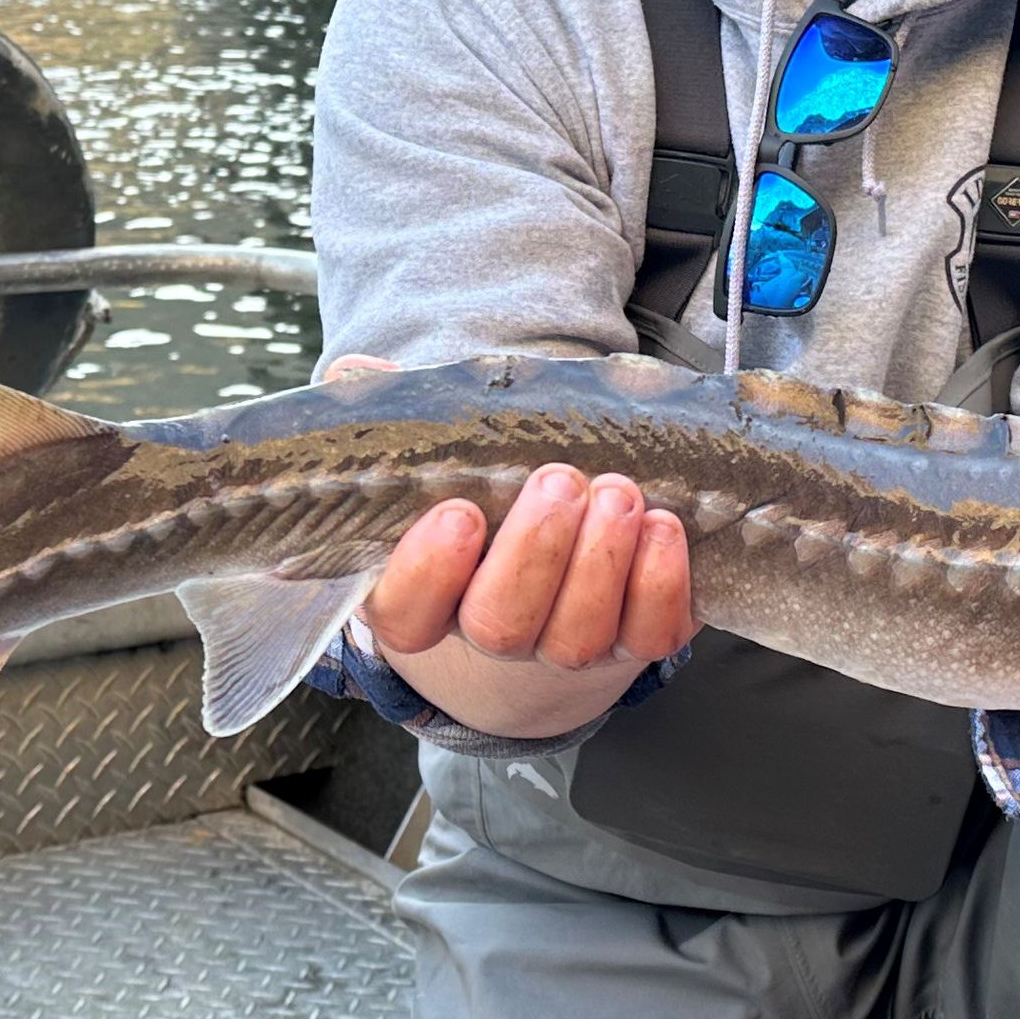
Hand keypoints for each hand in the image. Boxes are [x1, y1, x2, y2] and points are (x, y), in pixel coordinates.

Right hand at [327, 357, 695, 740]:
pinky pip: (649, 635)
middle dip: (533, 551)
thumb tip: (356, 372)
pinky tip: (663, 527)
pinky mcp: (634, 641)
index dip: (428, 572)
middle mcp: (491, 633)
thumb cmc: (489, 499)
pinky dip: (661, 584)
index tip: (459, 513)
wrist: (559, 573)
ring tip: (618, 491)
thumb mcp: (441, 455)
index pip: (406, 612)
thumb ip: (398, 418)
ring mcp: (564, 646)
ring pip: (576, 634)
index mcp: (424, 597)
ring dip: (601, 560)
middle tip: (558, 481)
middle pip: (499, 623)